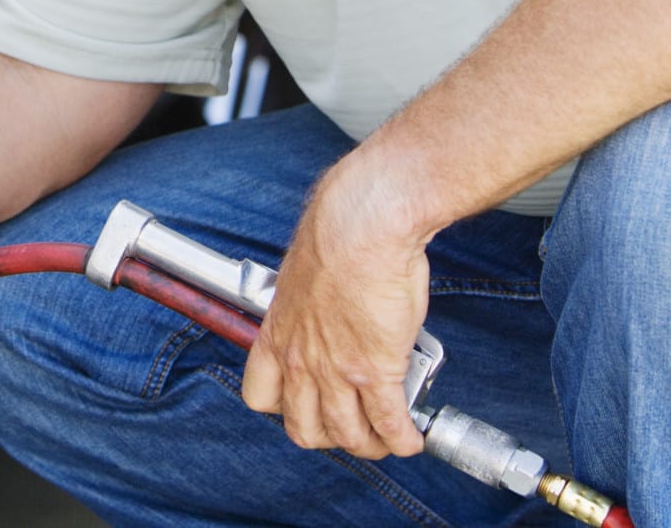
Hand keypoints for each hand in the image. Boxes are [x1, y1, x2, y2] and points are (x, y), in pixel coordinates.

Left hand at [242, 160, 429, 459]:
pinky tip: (410, 438)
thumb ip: (312, 309)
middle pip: (304, 429)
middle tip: (350, 428)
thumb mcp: (305, 279)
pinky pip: (389, 423)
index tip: (304, 405)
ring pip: (347, 435)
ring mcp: (336, 370)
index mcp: (278, 333)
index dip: (283, 409)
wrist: (361, 225)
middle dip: (329, 437)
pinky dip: (402, 439)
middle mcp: (301, 359)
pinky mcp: (375, 371)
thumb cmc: (338, 237)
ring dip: (368, 444)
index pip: (259, 396)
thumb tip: (332, 313)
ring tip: (385, 438)